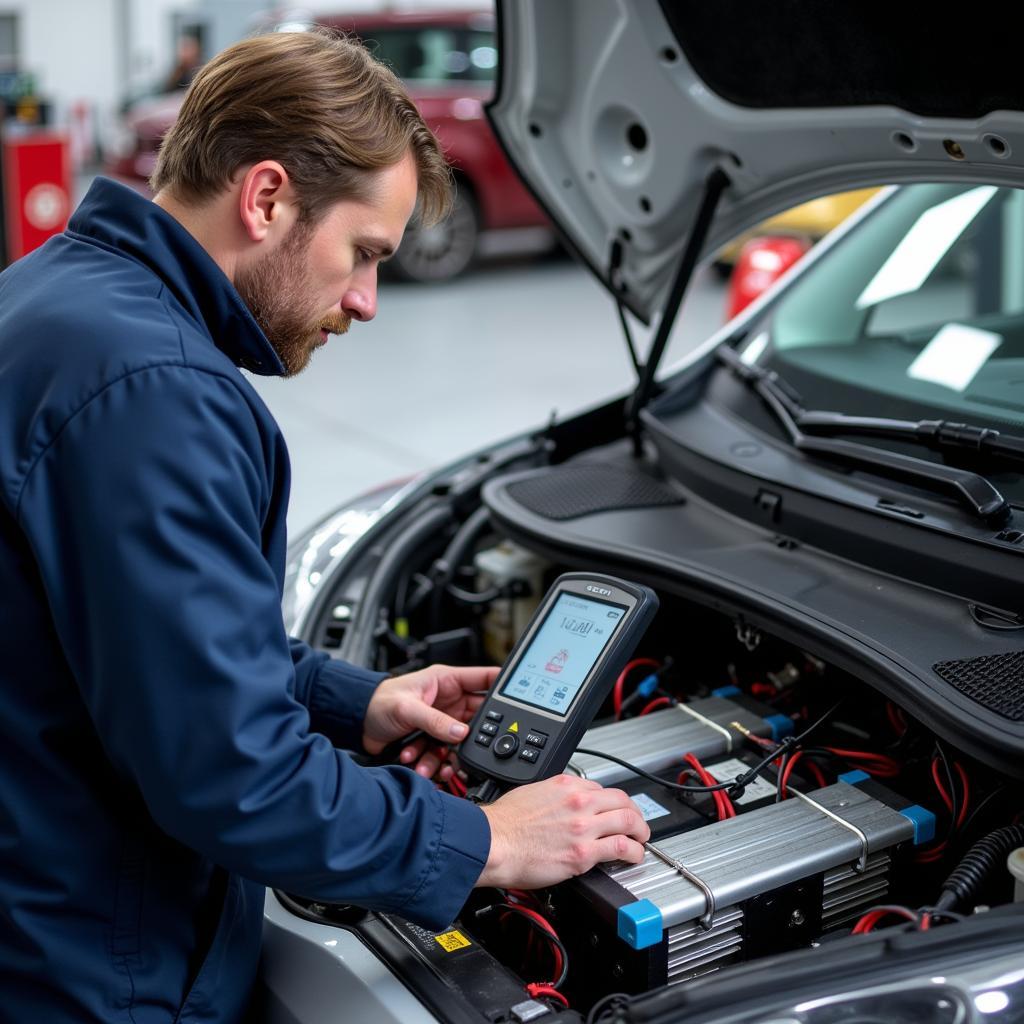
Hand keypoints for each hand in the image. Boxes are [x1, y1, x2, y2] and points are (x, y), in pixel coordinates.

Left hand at [363, 664, 498, 778]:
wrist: (356, 723)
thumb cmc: (378, 702)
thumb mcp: (407, 709)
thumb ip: (434, 721)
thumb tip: (460, 732)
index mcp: (447, 681)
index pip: (484, 679)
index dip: (503, 687)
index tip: (519, 702)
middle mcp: (448, 701)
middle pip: (476, 719)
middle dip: (471, 737)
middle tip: (466, 749)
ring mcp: (441, 721)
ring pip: (460, 741)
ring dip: (446, 756)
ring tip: (431, 764)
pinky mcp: (432, 739)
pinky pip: (444, 754)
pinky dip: (434, 762)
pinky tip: (420, 764)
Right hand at [476, 775, 649, 888]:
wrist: (492, 843)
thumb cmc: (504, 823)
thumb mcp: (532, 793)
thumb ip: (553, 796)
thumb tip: (562, 803)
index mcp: (565, 785)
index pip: (602, 789)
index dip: (611, 802)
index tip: (613, 810)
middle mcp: (579, 802)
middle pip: (623, 801)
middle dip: (635, 813)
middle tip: (638, 823)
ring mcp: (583, 826)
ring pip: (629, 821)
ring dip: (641, 831)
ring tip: (641, 839)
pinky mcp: (583, 852)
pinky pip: (621, 848)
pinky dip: (634, 851)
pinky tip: (635, 855)